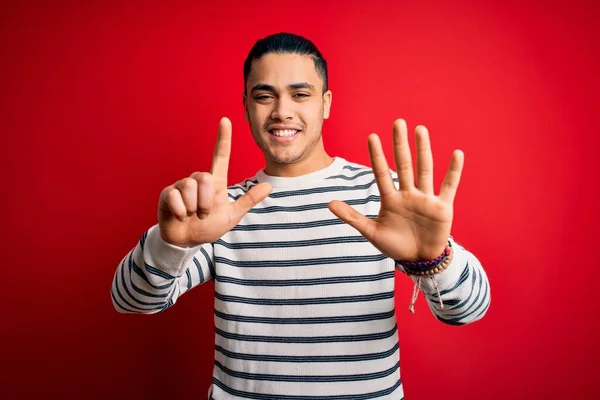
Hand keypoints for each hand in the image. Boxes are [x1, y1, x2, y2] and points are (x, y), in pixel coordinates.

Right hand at [158, 117, 271, 246]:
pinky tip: (180, 216)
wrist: (187, 242)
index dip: (223, 138)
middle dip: (205, 201)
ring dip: (193, 208)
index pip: (220, 156)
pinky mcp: (167, 194)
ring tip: (191, 215)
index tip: (225, 120)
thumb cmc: (208, 226)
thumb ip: (248, 200)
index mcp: (215, 183)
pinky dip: (181, 211)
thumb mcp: (231, 215)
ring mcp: (181, 186)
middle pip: (205, 177)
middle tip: (202, 213)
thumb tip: (270, 186)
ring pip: (190, 187)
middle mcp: (198, 180)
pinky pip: (175, 197)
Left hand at [329, 119, 463, 260]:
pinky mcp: (442, 207)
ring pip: (424, 169)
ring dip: (423, 149)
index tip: (371, 136)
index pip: (381, 173)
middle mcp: (408, 194)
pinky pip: (449, 186)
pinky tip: (456, 154)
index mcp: (391, 199)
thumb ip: (352, 217)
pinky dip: (454, 171)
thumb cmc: (395, 245)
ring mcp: (426, 199)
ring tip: (420, 129)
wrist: (419, 260)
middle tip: (397, 122)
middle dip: (400, 144)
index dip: (377, 156)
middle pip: (404, 164)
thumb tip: (328, 203)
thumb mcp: (371, 232)